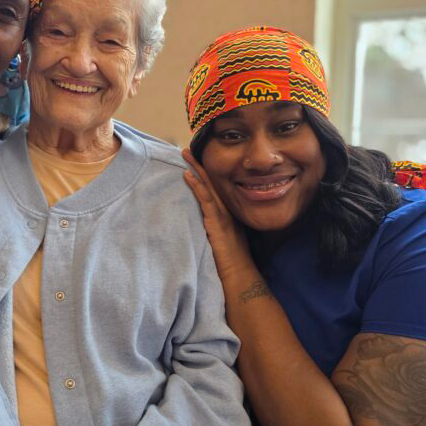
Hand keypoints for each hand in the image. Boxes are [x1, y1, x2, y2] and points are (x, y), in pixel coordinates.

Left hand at [182, 148, 252, 281]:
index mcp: (229, 214)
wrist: (240, 275)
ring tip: (185, 154)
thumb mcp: (223, 241)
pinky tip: (188, 175)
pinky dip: (197, 186)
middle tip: (188, 149)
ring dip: (196, 169)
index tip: (196, 161)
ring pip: (209, 186)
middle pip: (212, 183)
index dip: (206, 174)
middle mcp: (227, 211)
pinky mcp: (217, 223)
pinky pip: (206, 200)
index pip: (216, 189)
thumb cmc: (231, 263)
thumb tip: (203, 226)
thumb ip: (216, 230)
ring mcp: (223, 215)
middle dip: (200, 165)